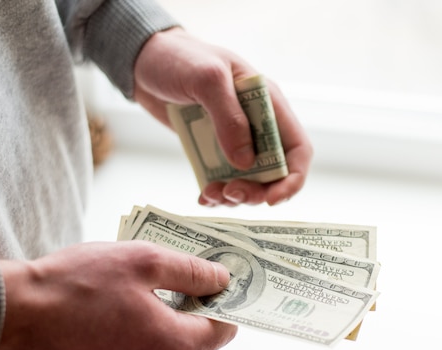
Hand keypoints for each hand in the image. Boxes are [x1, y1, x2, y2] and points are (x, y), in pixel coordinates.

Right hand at [0, 241, 236, 349]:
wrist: (16, 313)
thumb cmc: (78, 284)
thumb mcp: (145, 261)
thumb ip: (191, 272)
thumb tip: (221, 279)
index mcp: (172, 345)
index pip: (223, 331)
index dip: (226, 303)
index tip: (221, 282)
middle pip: (194, 341)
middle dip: (194, 309)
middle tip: (183, 276)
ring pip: (164, 348)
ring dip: (164, 320)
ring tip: (144, 287)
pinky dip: (137, 333)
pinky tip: (118, 307)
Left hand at [133, 28, 312, 205]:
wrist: (144, 59)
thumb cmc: (180, 58)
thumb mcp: (208, 78)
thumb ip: (229, 117)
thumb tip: (245, 162)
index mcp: (267, 104)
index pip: (297, 148)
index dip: (292, 178)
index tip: (272, 200)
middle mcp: (256, 125)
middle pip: (274, 173)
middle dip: (257, 192)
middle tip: (231, 194)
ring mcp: (234, 139)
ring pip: (248, 181)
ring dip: (235, 196)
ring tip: (211, 194)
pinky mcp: (212, 148)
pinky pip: (222, 179)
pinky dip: (216, 193)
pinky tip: (202, 195)